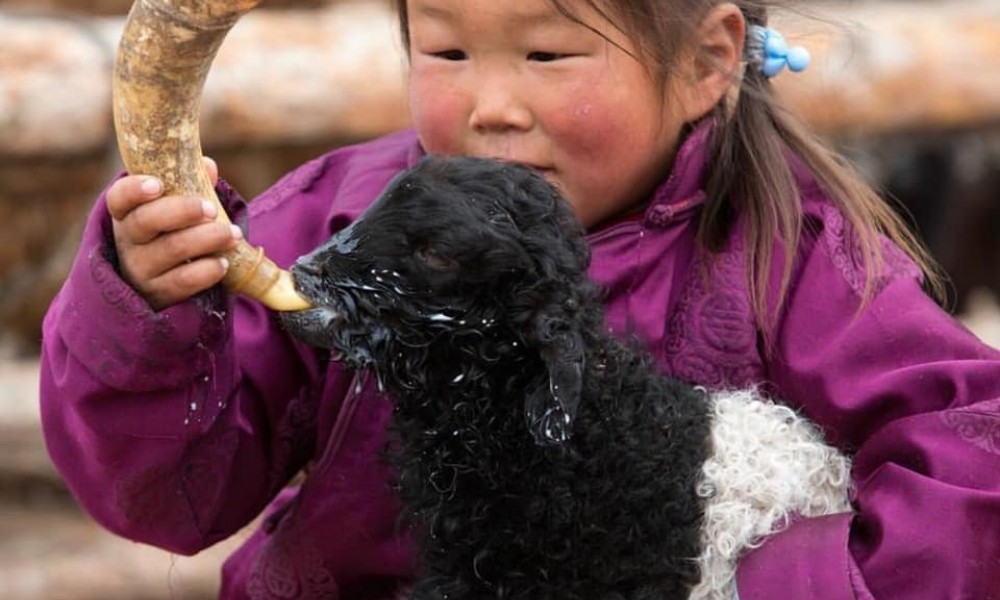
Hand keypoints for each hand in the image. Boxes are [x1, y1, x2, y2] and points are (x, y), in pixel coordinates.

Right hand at [107, 157, 242, 309]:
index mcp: (128, 213)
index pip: (119, 198)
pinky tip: (223, 264)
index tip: (156, 184)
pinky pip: (181, 282)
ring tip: (233, 234)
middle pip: (146, 221)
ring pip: (171, 250)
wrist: (163, 283)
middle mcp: (128, 240)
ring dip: (206, 239)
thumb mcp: (177, 209)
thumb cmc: (173, 234)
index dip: (134, 190)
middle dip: (182, 211)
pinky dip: (205, 271)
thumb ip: (190, 184)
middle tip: (211, 208)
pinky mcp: (157, 294)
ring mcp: (140, 270)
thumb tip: (208, 166)